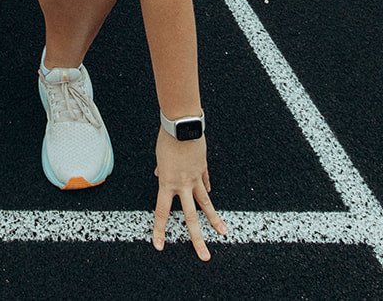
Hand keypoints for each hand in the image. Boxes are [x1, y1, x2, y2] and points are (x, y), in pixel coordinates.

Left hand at [152, 129, 227, 259]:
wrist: (182, 126)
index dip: (160, 230)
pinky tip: (211, 197)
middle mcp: (182, 185)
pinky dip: (207, 189)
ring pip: (206, 204)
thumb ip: (161, 170)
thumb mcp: (159, 158)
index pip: (162, 213)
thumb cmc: (166, 140)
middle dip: (197, 239)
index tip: (159, 246)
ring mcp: (196, 179)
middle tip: (204, 257)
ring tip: (223, 234)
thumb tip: (160, 174)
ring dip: (215, 221)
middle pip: (190, 217)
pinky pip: (206, 183)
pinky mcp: (203, 169)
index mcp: (167, 183)